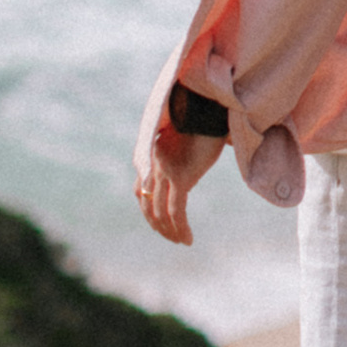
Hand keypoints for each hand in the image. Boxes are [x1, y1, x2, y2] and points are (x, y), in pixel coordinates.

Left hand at [137, 126, 223, 245]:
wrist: (207, 106)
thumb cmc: (201, 118)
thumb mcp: (184, 139)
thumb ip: (179, 155)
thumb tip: (189, 167)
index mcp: (149, 157)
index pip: (139, 191)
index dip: (148, 210)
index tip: (159, 221)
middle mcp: (152, 167)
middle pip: (148, 206)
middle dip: (158, 225)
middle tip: (171, 236)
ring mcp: (164, 173)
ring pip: (160, 213)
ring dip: (170, 231)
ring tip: (181, 241)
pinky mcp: (180, 177)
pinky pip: (177, 211)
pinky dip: (180, 228)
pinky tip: (188, 239)